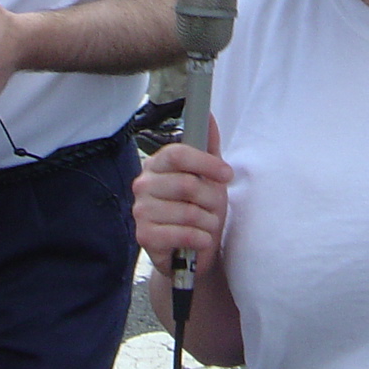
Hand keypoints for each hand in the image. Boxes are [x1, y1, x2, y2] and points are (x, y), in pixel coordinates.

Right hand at [132, 129, 230, 278]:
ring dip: (208, 223)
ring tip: (206, 227)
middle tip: (215, 209)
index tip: (227, 174)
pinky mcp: (144, 236)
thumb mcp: (209, 177)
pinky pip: (182, 234)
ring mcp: (141, 211)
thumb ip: (208, 147)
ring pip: (189, 212)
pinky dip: (200, 240)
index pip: (178, 154)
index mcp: (156, 165)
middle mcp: (143, 184)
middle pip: (187, 184)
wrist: (191, 251)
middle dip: (211, 200)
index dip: (205, 163)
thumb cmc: (200, 209)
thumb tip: (209, 117)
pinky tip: (199, 241)